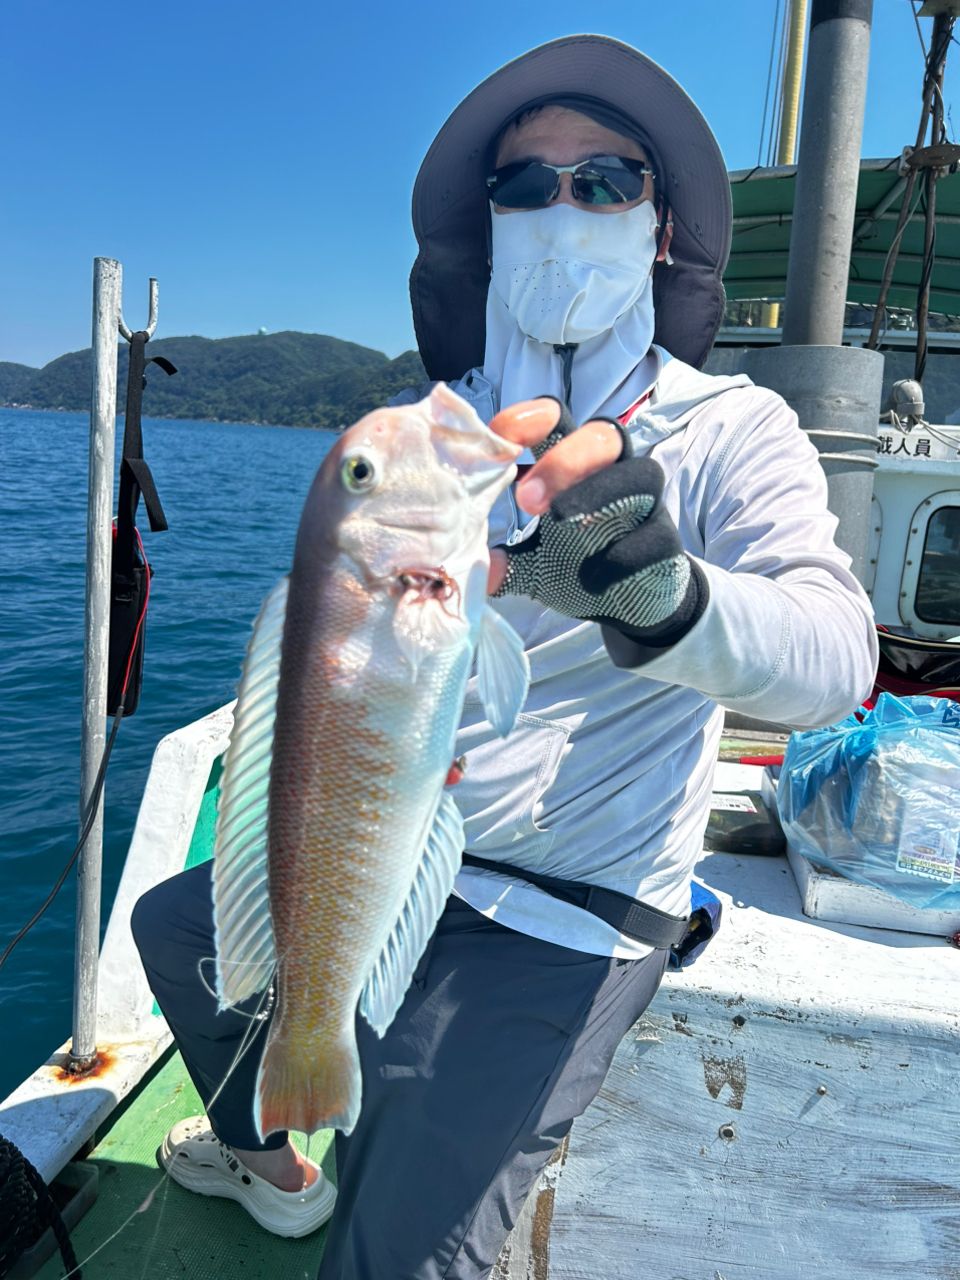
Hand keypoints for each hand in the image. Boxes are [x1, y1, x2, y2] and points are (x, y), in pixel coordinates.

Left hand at [486, 398, 706, 645]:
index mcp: (575, 467)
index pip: (557, 421)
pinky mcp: (666, 541)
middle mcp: (614, 473)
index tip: (498, 437)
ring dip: (599, 491)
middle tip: (525, 498)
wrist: (632, 603)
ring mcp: (646, 505)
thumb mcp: (532, 565)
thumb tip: (463, 569)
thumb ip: (501, 564)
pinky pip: (654, 536)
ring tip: (561, 521)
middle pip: (604, 435)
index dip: (529, 419)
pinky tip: (594, 576)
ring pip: (640, 473)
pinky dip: (623, 553)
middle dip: (566, 457)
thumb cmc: (579, 564)